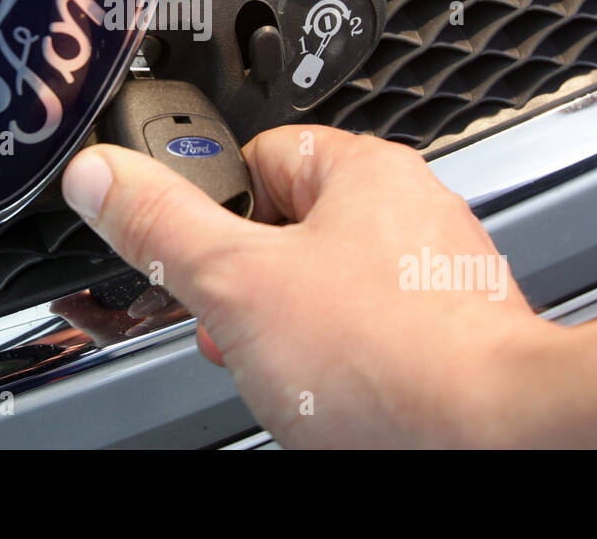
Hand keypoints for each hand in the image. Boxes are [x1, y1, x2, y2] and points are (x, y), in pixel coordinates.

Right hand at [61, 125, 552, 447]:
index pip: (258, 154)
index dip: (213, 205)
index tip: (192, 247)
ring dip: (290, 329)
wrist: (496, 441)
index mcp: (365, 170)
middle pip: (288, 230)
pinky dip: (339, 363)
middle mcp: (410, 214)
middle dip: (250, 285)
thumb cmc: (395, 359)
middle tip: (237, 322)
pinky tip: (329, 395)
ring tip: (285, 368)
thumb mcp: (238, 283)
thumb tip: (100, 176)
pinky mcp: (450, 337)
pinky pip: (369, 335)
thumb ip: (162, 226)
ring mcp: (435, 278)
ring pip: (327, 288)